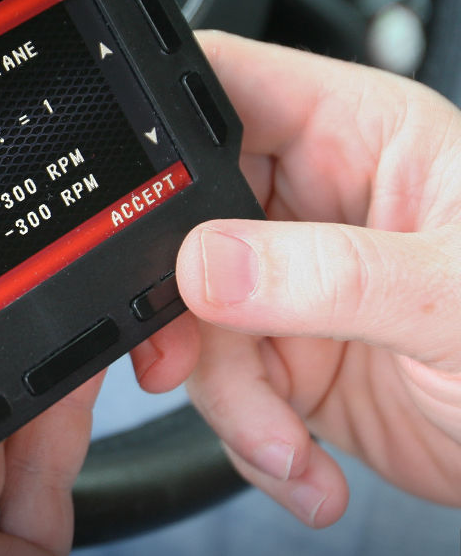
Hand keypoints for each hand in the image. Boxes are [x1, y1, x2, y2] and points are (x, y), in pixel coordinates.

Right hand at [132, 30, 460, 527]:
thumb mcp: (452, 297)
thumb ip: (330, 274)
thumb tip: (210, 265)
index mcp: (356, 134)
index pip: (227, 92)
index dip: (163, 133)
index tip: (128, 209)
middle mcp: (312, 201)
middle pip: (182, 219)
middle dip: (179, 303)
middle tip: (185, 358)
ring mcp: (291, 282)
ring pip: (192, 319)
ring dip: (227, 397)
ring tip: (285, 443)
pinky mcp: (284, 356)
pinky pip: (219, 387)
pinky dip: (247, 437)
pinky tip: (304, 462)